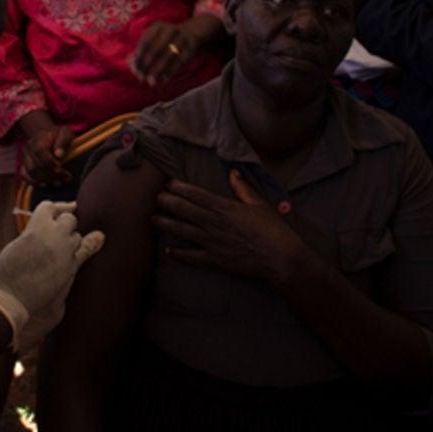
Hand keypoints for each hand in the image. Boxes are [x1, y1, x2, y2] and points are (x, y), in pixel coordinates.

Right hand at [0, 200, 104, 345]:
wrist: (13, 297)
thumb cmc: (8, 271)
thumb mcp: (17, 243)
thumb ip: (33, 231)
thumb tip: (43, 225)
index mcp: (37, 225)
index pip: (50, 207)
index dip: (56, 207)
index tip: (66, 207)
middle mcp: (54, 234)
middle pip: (69, 219)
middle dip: (64, 224)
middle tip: (56, 233)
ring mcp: (66, 250)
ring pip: (77, 236)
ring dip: (70, 239)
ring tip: (59, 248)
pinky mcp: (72, 267)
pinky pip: (84, 251)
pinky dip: (90, 244)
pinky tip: (98, 238)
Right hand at [18, 111, 74, 186]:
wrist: (46, 135)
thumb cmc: (58, 136)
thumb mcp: (65, 133)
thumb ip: (64, 141)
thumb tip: (59, 155)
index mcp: (39, 138)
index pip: (40, 151)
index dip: (50, 162)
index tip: (61, 168)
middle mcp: (29, 147)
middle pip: (36, 164)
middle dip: (52, 174)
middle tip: (66, 177)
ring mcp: (25, 157)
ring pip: (30, 171)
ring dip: (45, 179)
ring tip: (58, 182)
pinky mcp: (23, 165)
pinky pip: (24, 175)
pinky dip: (34, 182)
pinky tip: (45, 184)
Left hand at [131, 15, 222, 85]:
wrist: (193, 31)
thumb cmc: (167, 39)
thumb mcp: (155, 39)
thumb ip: (142, 50)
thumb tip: (130, 62)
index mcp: (158, 26)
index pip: (145, 41)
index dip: (139, 56)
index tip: (135, 69)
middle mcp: (170, 29)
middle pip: (156, 48)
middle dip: (148, 64)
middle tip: (141, 77)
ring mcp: (183, 37)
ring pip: (169, 55)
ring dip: (159, 70)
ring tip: (151, 81)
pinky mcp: (192, 46)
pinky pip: (181, 60)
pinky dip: (172, 71)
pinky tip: (164, 80)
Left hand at [152, 171, 305, 285]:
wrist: (280, 257)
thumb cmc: (272, 229)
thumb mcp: (259, 204)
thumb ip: (243, 189)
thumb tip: (234, 173)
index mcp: (224, 207)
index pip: (196, 194)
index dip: (179, 188)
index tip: (167, 183)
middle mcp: (214, 223)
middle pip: (184, 210)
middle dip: (167, 202)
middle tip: (155, 197)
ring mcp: (212, 243)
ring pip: (183, 231)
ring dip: (166, 224)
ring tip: (152, 219)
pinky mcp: (215, 260)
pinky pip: (192, 257)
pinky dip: (179, 254)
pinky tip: (168, 250)